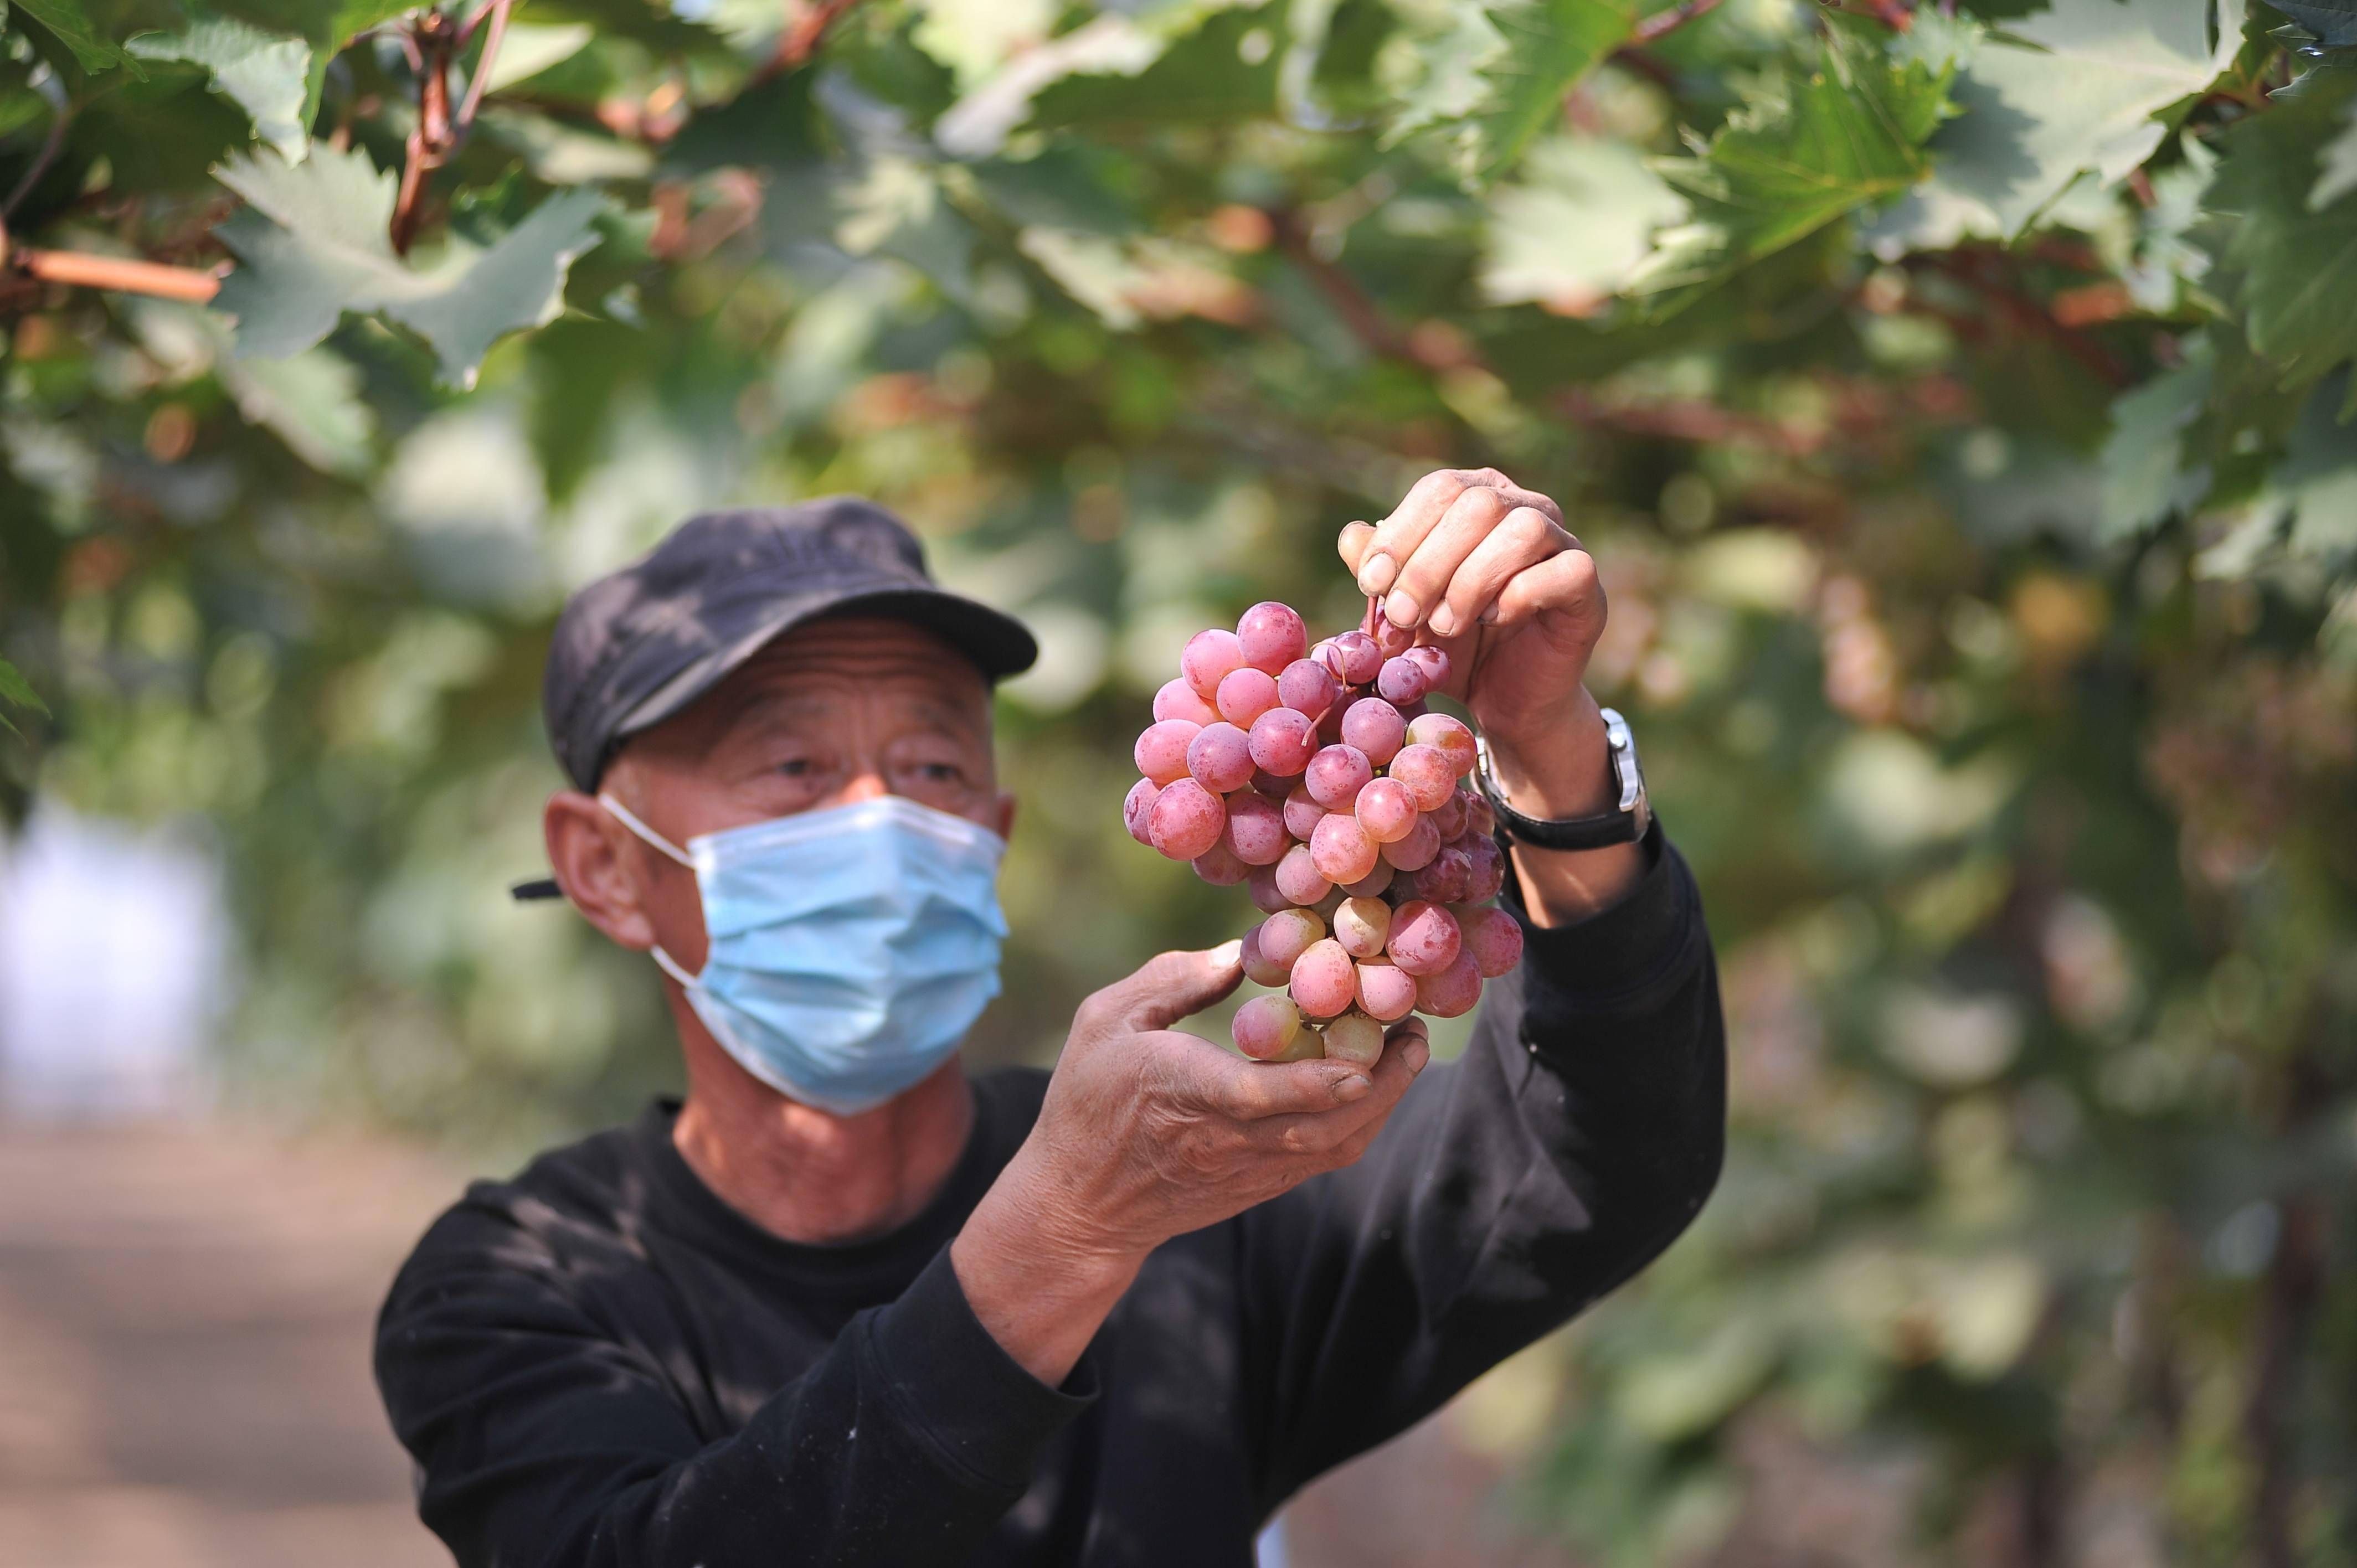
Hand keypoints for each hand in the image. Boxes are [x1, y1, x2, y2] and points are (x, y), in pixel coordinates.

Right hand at [952, 944, 1429, 1382]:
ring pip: (1335, 1146)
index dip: (1314, 1083)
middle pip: (1322, 1125)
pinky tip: (1376, 1083)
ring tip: (1409, 1052)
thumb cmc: (1087, 1100)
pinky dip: (1362, 1122)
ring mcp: (1248, 1171)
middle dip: (1383, 1083)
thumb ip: (1172, 980)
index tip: (1362, 1063)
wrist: (1082, 1206)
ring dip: (1384, 1103)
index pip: (1257, 1096)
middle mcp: (1224, 1140)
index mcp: (1182, 1093)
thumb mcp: (1105, 1020)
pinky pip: (1325, 1158)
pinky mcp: (1260, 1187)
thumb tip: (1242, 951)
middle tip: (1416, 1031)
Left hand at [1341, 468, 1641, 924]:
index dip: (1401, 533)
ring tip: (1444, 626)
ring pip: (1523, 530)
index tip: (1370, 584)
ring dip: (1471, 581)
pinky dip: (1520, 595)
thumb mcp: (1403, 611)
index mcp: (1476, 497)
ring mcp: (1562, 542)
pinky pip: (1565, 569)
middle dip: (1429, 564)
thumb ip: (1378, 575)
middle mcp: (1524, 506)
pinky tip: (1495, 622)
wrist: (1504, 698)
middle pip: (1478, 503)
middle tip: (1403, 616)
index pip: (1440, 488)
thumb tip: (1352, 536)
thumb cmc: (1452, 644)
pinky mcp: (1586, 585)